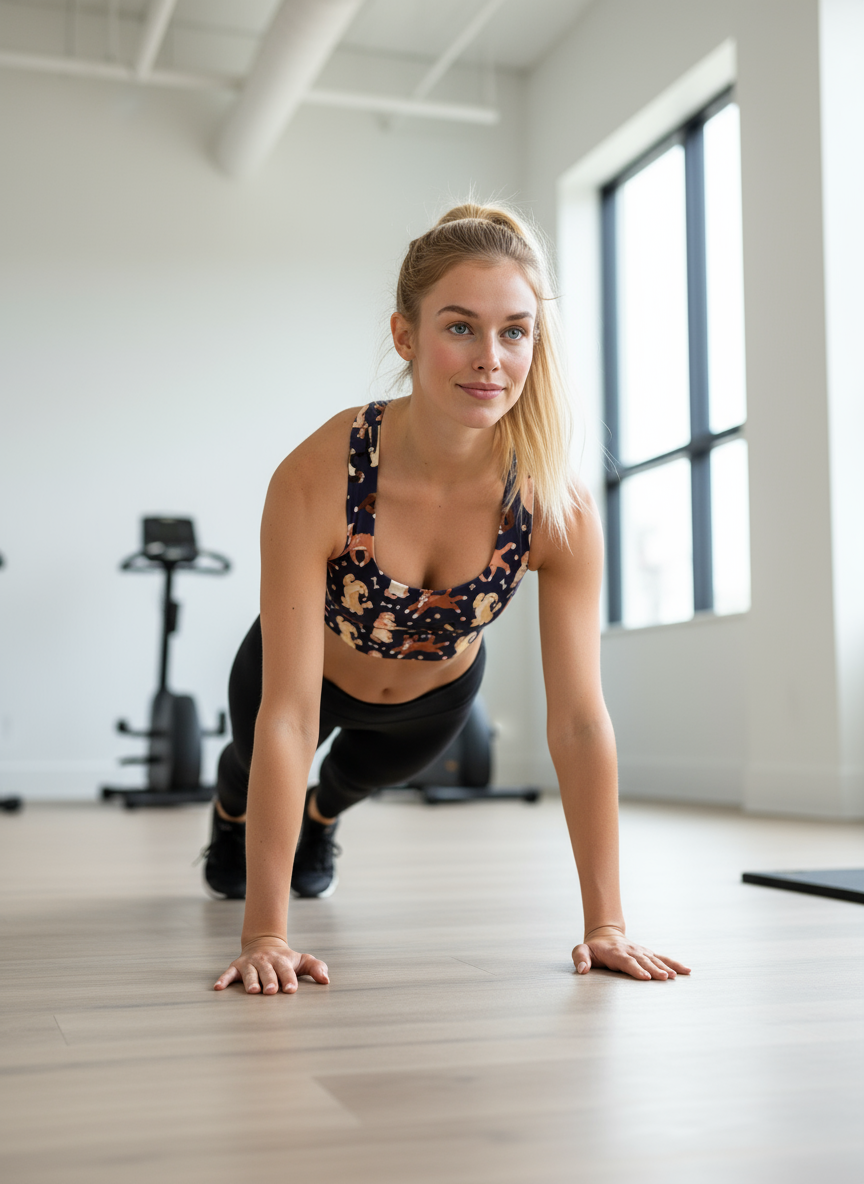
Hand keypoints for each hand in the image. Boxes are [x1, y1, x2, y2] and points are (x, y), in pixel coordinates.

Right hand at [214, 936, 329, 994]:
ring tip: (253, 991)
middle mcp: (265, 961)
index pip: (286, 971)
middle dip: (270, 981)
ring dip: (251, 981)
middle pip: (268, 972)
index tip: (291, 990)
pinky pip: (228, 974)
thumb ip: (316, 968)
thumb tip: (326, 980)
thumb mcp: (302, 961)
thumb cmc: (285, 960)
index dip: (289, 979)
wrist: (264, 944)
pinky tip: (218, 988)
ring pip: (250, 973)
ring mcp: (250, 964)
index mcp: (282, 960)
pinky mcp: (236, 967)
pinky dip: (223, 980)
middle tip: (271, 991)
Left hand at [572, 925, 690, 980]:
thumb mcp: (582, 950)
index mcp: (616, 953)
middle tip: (665, 978)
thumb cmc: (593, 948)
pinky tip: (686, 970)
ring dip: (666, 967)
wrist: (605, 934)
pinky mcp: (648, 954)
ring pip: (655, 960)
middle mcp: (631, 951)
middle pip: (644, 961)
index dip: (636, 969)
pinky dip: (674, 963)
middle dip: (654, 970)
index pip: (627, 962)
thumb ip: (580, 958)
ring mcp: (641, 952)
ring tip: (675, 976)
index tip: (645, 977)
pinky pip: (663, 958)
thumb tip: (582, 970)